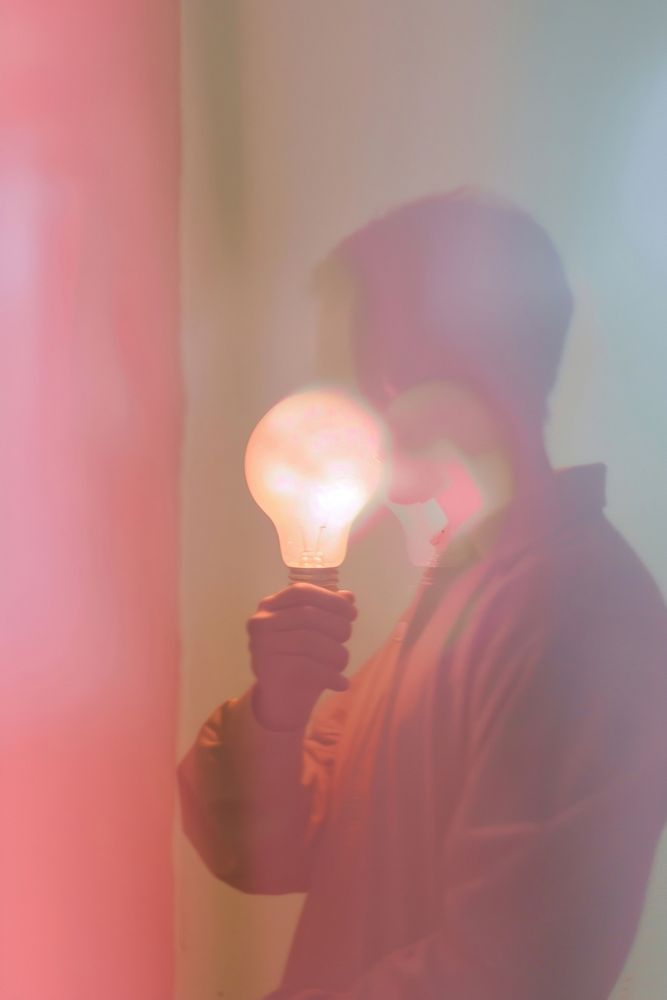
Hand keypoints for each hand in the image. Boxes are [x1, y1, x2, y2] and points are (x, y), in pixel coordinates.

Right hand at [247, 582, 356, 731]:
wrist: (281, 701)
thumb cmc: (301, 659)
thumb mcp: (316, 632)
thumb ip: (329, 611)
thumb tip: (348, 596)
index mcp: (270, 605)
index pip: (301, 591)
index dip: (330, 599)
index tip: (352, 612)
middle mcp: (260, 622)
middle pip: (308, 615)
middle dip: (336, 625)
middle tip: (348, 638)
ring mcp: (260, 645)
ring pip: (309, 641)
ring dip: (336, 652)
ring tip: (343, 662)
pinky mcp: (267, 669)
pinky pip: (306, 667)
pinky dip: (330, 675)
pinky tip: (341, 683)